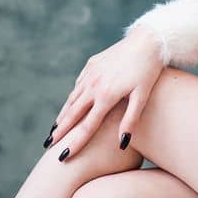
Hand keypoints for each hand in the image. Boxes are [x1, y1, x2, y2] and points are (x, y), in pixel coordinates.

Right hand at [48, 30, 163, 158]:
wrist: (147, 40)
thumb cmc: (148, 71)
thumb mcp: (143, 97)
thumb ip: (130, 120)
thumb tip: (122, 144)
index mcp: (106, 96)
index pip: (87, 126)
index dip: (75, 143)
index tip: (64, 156)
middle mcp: (93, 85)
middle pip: (73, 113)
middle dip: (61, 131)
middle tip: (49, 145)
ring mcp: (90, 73)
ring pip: (73, 98)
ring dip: (64, 114)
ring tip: (56, 129)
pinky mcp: (91, 64)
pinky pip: (78, 85)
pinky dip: (72, 98)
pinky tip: (70, 105)